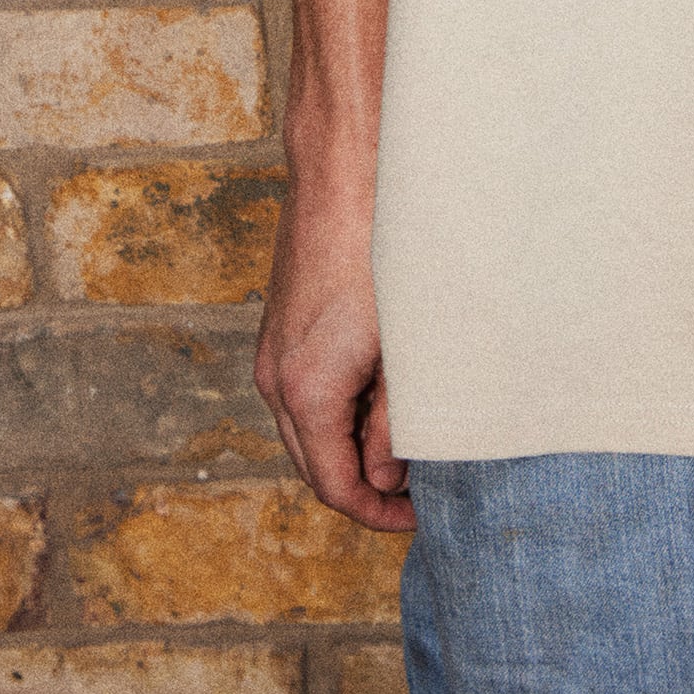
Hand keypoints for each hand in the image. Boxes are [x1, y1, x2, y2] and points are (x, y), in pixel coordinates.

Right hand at [254, 140, 413, 533]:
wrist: (347, 174)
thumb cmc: (388, 252)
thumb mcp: (408, 350)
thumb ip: (394, 421)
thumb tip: (383, 475)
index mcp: (308, 391)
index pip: (335, 487)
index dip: (377, 513)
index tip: (417, 518)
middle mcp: (277, 379)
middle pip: (314, 465)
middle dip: (364, 486)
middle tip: (419, 491)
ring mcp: (273, 352)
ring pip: (307, 430)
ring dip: (351, 447)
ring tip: (408, 441)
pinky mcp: (281, 329)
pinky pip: (304, 394)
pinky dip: (338, 412)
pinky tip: (383, 394)